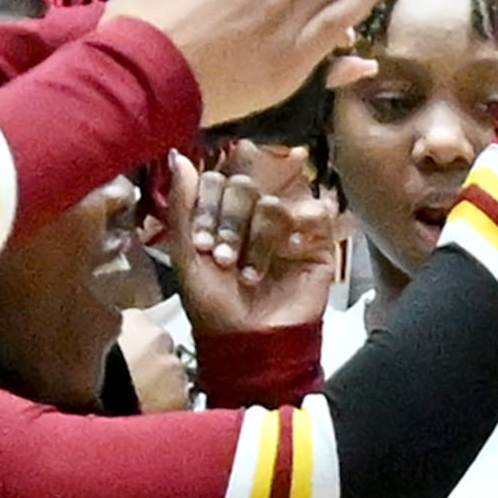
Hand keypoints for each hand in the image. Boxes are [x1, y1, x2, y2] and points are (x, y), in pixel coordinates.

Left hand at [164, 145, 342, 344]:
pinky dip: (295, 234)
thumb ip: (183, 204)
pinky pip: (315, 214)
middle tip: (223, 259)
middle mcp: (254, 213)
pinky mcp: (317, 242)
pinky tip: (286, 257)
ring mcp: (287, 226)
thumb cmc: (213, 305)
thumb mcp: (186, 253)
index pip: (217, 177)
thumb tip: (180, 156)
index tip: (201, 241)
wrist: (248, 341)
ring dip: (257, 239)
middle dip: (231, 222)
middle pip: (245, 183)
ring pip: (274, 202)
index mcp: (222, 211)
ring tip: (250, 274)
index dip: (208, 203)